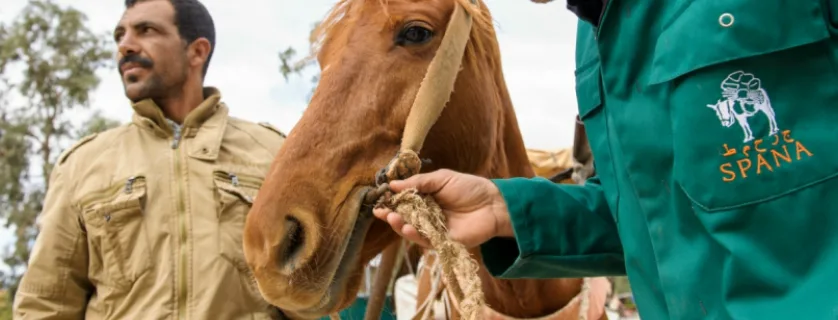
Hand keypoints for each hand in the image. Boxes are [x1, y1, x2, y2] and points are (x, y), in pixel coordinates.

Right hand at [372, 169, 512, 248]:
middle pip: (404, 218)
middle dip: (391, 215)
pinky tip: (408, 228)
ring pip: (412, 231)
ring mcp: (434, 229)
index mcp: (426, 199)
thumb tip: (392, 184)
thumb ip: (418, 183)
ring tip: (393, 219)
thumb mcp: (442, 179)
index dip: (390, 202)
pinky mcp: (442, 242)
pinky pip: (425, 241)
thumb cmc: (469, 188)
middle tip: (382, 212)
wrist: (493, 204)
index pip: (403, 202)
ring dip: (400, 226)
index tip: (378, 201)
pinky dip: (415, 236)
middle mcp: (427, 215)